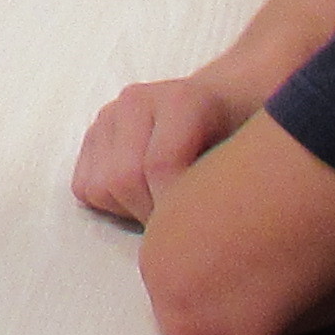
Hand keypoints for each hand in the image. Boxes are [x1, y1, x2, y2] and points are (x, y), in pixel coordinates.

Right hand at [74, 74, 247, 226]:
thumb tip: (210, 234)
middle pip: (123, 177)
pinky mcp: (94, 133)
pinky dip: (109, 203)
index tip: (195, 229)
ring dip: (129, 209)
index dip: (172, 205)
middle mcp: (139, 101)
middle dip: (150, 213)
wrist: (226, 104)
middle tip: (177, 226)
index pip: (161, 165)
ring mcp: (111, 115)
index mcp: (183, 101)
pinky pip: (84, 185)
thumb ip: (231, 182)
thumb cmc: (241, 137)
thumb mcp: (249, 154)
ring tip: (162, 208)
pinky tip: (142, 197)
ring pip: (99, 185)